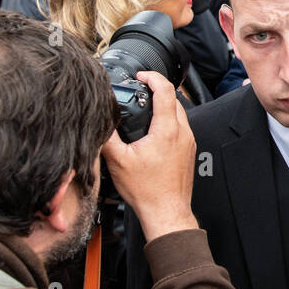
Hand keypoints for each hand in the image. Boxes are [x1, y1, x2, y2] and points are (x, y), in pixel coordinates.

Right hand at [100, 72, 197, 239]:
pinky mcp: (189, 152)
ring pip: (179, 113)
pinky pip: (181, 128)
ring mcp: (188, 143)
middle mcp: (182, 133)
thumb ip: (108, 136)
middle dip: (158, 90)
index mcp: (167, 130)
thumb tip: (99, 120)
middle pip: (174, 99)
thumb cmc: (147, 191)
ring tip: (145, 108)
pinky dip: (168, 121)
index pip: (165, 90)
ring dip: (164, 106)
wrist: (166, 212)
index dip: (152, 77)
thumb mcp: (118, 161)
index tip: (142, 75)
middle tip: (140, 89)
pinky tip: (154, 131)